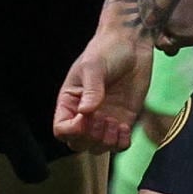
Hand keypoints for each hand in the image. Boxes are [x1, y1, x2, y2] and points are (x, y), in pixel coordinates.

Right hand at [51, 21, 153, 153]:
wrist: (132, 45)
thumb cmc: (106, 50)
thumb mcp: (93, 66)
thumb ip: (91, 89)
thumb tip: (86, 111)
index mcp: (70, 102)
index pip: (61, 130)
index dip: (72, 131)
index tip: (86, 117)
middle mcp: (85, 116)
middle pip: (78, 144)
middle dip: (90, 137)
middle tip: (103, 117)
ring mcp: (104, 120)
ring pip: (98, 148)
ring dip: (106, 141)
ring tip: (115, 121)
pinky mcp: (123, 121)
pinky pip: (119, 145)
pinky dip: (121, 142)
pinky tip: (125, 126)